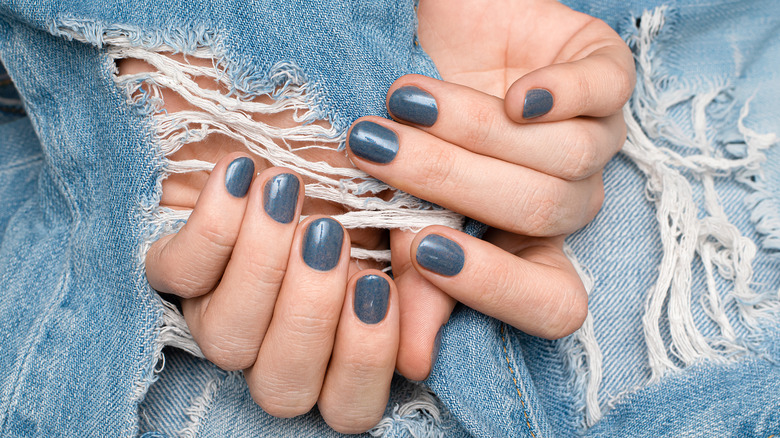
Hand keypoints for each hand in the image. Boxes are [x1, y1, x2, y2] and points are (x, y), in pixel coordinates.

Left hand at [145, 154, 398, 433]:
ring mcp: (221, 301)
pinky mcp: (171, 259)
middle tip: (327, 236)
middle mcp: (276, 333)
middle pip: (283, 388)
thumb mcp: (412, 213)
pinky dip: (214, 227)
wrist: (305, 90)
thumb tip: (416, 362)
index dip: (363, 360)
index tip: (375, 284)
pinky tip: (242, 176)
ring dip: (262, 268)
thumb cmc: (368, 156)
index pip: (348, 403)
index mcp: (339, 333)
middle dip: (307, 316)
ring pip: (227, 343)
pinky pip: (177, 276)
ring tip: (286, 195)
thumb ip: (426, 287)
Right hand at [345, 0, 634, 378]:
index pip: (553, 301)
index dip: (495, 287)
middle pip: (541, 214)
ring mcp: (593, 135)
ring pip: (567, 159)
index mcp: (526, 243)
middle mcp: (566, 197)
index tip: (423, 251)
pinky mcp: (604, 73)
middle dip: (451, 181)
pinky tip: (515, 93)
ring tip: (406, 101)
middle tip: (379, 147)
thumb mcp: (398, 200)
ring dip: (473, 130)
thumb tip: (411, 362)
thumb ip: (411, 275)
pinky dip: (562, 96)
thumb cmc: (404, 122)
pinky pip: (606, 95)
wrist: (420, 30)